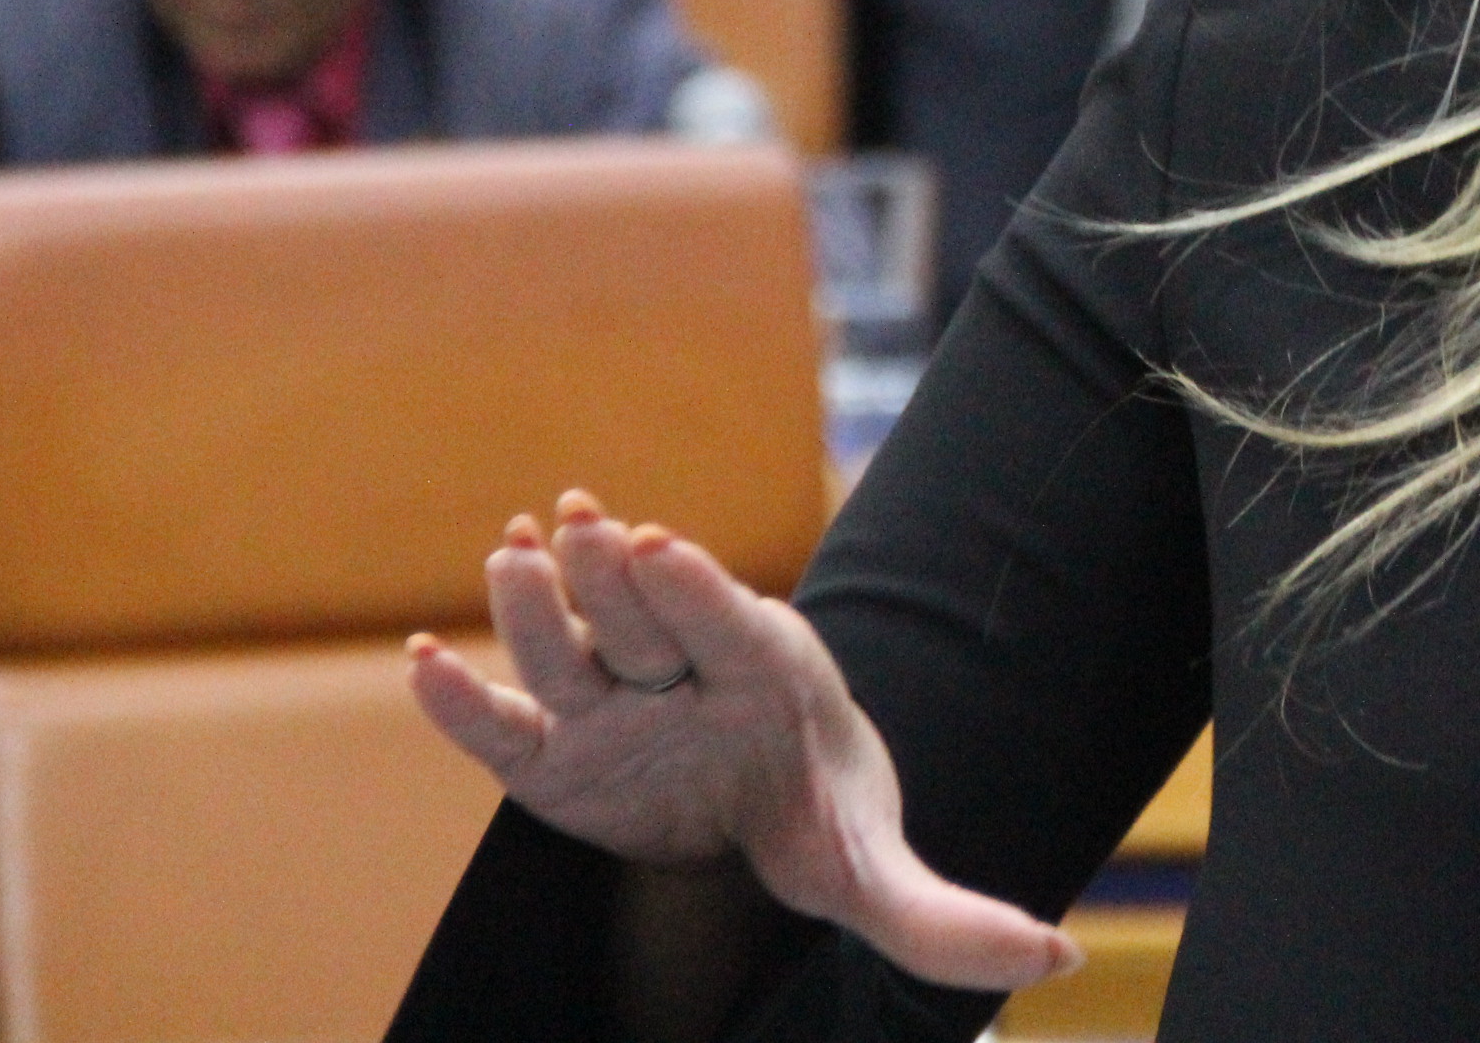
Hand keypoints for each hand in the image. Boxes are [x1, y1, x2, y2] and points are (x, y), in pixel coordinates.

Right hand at [408, 490, 1082, 991]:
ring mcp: (613, 710)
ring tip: (511, 551)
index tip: (660, 542)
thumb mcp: (876, 873)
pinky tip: (421, 658)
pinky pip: (501, 727)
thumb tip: (1058, 959)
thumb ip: (947, 918)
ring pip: (570, 647)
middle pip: (644, 616)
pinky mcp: (552, 754)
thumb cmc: (821, 814)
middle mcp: (685, 675)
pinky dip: (461, 699)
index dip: (697, 587)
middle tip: (581, 522)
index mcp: (772, 676)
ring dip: (538, 599)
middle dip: (613, 571)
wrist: (756, 808)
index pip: (731, 621)